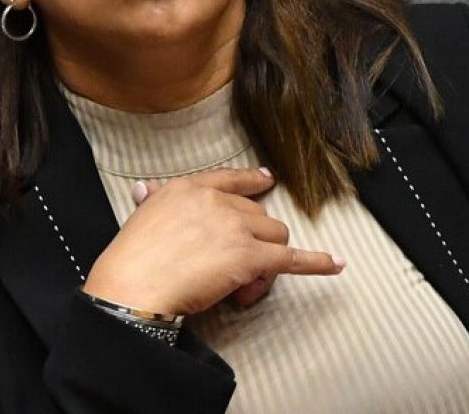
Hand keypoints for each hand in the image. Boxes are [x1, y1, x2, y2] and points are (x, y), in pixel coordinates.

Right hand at [82, 167, 343, 315]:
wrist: (134, 286)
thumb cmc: (131, 259)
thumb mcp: (140, 217)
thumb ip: (151, 200)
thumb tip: (144, 189)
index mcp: (191, 189)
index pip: (231, 181)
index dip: (253, 182)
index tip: (267, 181)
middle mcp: (218, 203)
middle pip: (258, 217)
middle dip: (252, 243)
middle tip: (230, 272)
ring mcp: (237, 228)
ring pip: (275, 238)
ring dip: (266, 262)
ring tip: (240, 287)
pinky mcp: (250, 257)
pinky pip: (291, 259)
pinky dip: (316, 263)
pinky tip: (336, 264)